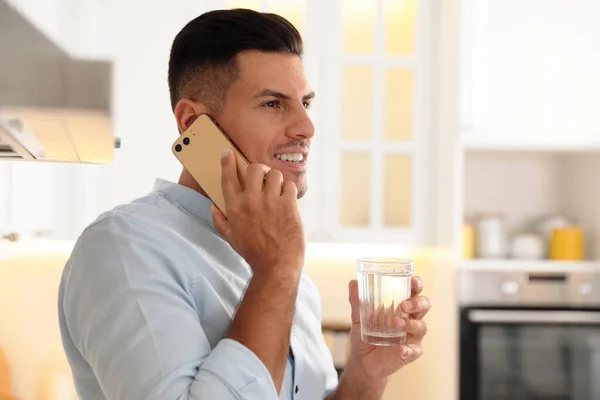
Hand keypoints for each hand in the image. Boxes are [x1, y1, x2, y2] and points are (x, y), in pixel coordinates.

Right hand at [210, 148, 305, 276]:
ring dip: (276, 180)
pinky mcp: (288, 205)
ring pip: (274, 174)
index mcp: (234, 208)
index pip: (228, 178)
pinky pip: (290, 185)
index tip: (228, 153)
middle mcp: (251, 201)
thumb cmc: (254, 253)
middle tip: (263, 177)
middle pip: (254, 168)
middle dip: (259, 170)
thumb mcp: (232, 238)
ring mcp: (270, 202)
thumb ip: (220, 221)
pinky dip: (289, 190)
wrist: (277, 265)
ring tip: (277, 191)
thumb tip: (213, 208)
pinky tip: (287, 200)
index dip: (227, 162)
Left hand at [345, 276, 430, 384]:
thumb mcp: (359, 316)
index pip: (414, 291)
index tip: (413, 280)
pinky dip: (408, 349)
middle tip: (403, 305)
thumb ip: (357, 301)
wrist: (362, 360)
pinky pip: (414, 350)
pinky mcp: (410, 353)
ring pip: (421, 326)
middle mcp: (411, 318)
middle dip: (417, 303)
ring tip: (396, 323)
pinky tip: (401, 348)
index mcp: (402, 306)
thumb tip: (353, 282)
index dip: (417, 285)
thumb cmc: (365, 333)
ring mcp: (413, 336)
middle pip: (424, 305)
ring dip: (410, 324)